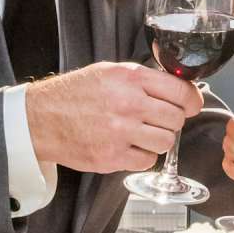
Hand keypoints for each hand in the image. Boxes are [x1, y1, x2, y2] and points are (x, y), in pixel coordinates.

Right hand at [25, 63, 200, 174]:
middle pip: (176, 118)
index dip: (192, 100)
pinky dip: (142, 155)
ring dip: (159, 139)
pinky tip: (128, 146)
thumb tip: (175, 88)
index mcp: (130, 79)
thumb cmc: (73, 95)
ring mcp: (121, 132)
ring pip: (166, 141)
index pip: (180, 90)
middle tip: (159, 120)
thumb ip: (142, 79)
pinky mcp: (113, 157)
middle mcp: (128, 104)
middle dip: (172, 120)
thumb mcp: (108, 72)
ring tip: (142, 133)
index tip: (191, 105)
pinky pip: (147, 160)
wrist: (41, 118)